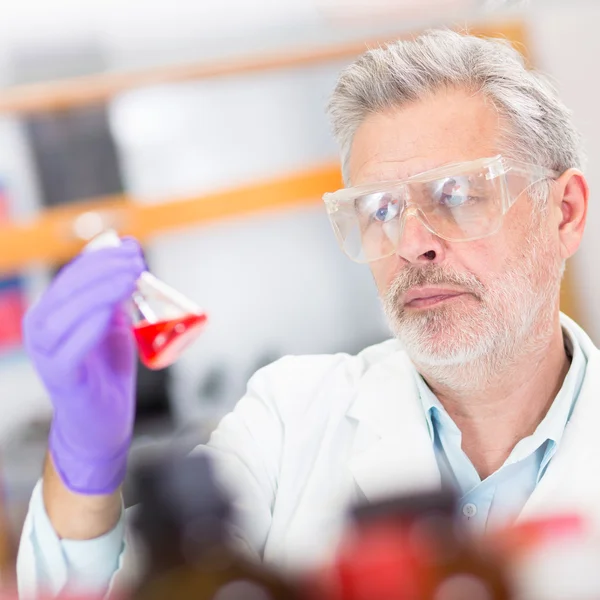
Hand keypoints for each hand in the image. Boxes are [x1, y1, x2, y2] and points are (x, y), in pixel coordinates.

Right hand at [23, 239, 145, 493]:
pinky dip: (89, 326)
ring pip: (66, 315)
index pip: (72, 276)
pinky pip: (69, 349)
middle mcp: (42, 330)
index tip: (131, 248)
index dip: (101, 259)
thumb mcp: (113, 323)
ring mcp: (46, 354)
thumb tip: (130, 251)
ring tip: (130, 278)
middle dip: (104, 270)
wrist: (102, 420)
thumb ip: (117, 293)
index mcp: (53, 312)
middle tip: (135, 261)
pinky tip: (110, 312)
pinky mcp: (60, 378)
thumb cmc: (106, 369)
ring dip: (99, 292)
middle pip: (68, 290)